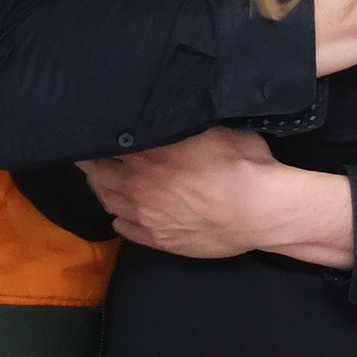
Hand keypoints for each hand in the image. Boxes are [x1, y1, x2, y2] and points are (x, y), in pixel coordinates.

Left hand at [81, 124, 356, 266]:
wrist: (263, 212)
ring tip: (109, 182)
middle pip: (97, 176)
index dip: (94, 140)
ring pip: (108, 202)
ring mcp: (146, 217)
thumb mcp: (214, 129)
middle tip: (95, 157)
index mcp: (146, 156)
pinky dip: (120, 218)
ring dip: (105, 190)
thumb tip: (166, 116)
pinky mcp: (160, 240)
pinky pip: (124, 229)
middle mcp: (137, 187)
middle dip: (93, 165)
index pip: (101, 146)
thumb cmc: (245, 166)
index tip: (94, 134)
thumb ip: (180, 125)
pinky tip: (125, 212)